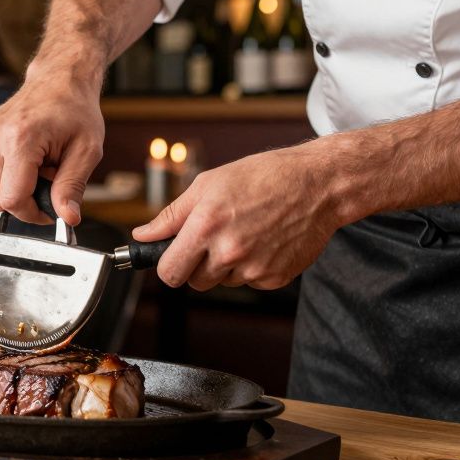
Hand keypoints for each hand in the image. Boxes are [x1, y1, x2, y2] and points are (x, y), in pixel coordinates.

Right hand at [0, 77, 103, 224]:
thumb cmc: (75, 110)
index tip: (50, 210)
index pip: (11, 199)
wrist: (59, 79)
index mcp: (19, 140)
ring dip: (17, 187)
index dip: (32, 214)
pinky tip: (26, 159)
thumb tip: (68, 218)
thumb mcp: (86, 150)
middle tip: (50, 181)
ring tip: (40, 165)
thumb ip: (73, 186)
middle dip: (26, 201)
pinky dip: (8, 176)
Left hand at [132, 143, 343, 290]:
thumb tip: (142, 236)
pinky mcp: (275, 279)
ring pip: (223, 282)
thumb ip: (170, 216)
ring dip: (226, 266)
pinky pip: (249, 282)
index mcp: (206, 226)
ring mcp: (254, 268)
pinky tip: (263, 241)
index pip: (169, 272)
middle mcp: (229, 252)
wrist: (316, 185)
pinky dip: (251, 268)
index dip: (168, 266)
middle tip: (213, 239)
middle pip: (195, 282)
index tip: (173, 258)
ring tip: (243, 233)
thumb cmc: (261, 177)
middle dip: (197, 265)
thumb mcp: (208, 185)